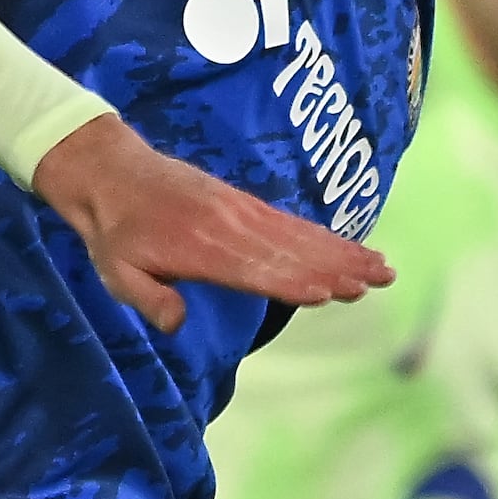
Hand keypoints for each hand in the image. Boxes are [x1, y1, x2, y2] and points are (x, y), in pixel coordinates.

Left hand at [29, 112, 388, 331]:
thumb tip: (175, 324)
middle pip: (290, 252)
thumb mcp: (115, 271)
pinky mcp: (247, 206)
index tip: (329, 292)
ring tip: (383, 269)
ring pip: (300, 237)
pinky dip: (326, 238)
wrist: (114, 174)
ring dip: (344, 253)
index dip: (290, 282)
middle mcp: (228, 228)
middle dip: (336, 268)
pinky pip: (292, 224)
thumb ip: (146, 297)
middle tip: (378, 282)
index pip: (252, 269)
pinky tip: (353, 250)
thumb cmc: (115, 233)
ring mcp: (242, 213)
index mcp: (198, 248)